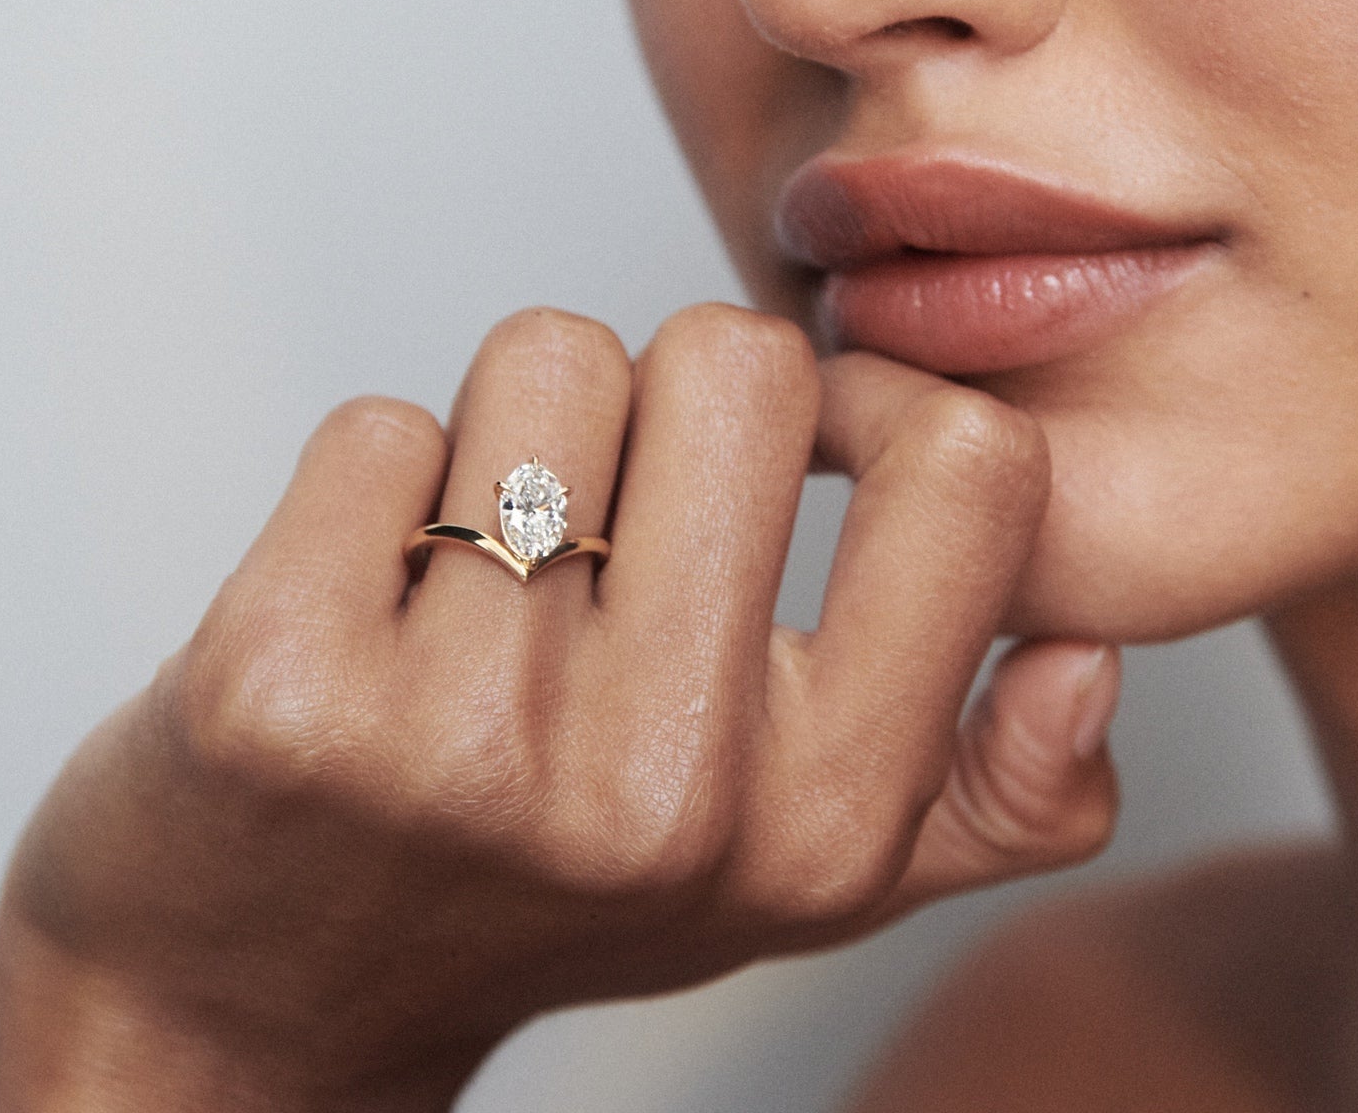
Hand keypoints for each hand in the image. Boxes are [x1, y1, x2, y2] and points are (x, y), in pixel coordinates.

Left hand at [0, 306, 1120, 1110]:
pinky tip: (367, 608)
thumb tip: (1086, 655)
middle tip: (617, 517)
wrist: (271, 997)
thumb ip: (999, 790)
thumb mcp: (808, 873)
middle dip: (670, 400)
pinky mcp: (280, 694)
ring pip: (549, 359)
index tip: (801, 442)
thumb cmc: (558, 891)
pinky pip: (379, 428)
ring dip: (515, 436)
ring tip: (487, 577)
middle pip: (736, 360)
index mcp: (824, 821)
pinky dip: (373, 488)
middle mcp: (659, 792)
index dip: (878, 402)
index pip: (969, 470)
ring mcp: (464, 746)